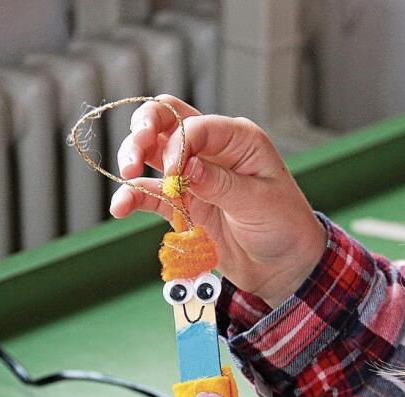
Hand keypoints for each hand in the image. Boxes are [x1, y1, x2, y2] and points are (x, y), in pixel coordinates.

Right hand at [111, 95, 325, 307]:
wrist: (282, 266)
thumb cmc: (284, 226)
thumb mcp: (259, 202)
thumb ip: (221, 183)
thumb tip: (186, 166)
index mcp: (238, 139)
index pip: (197, 125)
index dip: (179, 144)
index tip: (177, 172)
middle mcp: (213, 150)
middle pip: (167, 123)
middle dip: (144, 132)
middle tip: (134, 156)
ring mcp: (194, 176)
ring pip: (152, 152)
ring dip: (133, 158)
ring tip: (128, 175)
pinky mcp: (182, 203)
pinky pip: (151, 194)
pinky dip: (133, 198)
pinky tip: (120, 208)